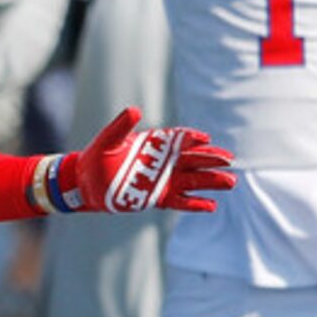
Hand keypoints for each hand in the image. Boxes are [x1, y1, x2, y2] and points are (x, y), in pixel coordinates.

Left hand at [51, 112, 234, 214]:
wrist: (86, 183)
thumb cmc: (96, 158)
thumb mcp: (108, 140)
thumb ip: (121, 127)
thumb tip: (134, 110)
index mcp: (154, 143)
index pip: (178, 139)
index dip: (191, 138)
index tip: (204, 139)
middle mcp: (162, 161)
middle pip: (192, 159)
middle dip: (211, 159)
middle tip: (230, 160)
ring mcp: (162, 180)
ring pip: (193, 180)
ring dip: (211, 182)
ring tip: (230, 182)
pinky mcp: (158, 197)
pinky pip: (181, 201)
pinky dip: (195, 203)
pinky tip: (212, 205)